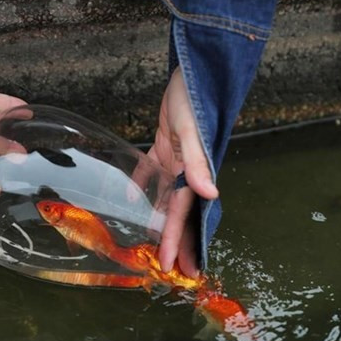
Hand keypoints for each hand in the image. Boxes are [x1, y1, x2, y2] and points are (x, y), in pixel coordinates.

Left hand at [137, 68, 217, 276]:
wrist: (191, 72)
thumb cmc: (193, 100)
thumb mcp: (192, 131)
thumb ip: (198, 163)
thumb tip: (210, 195)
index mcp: (193, 173)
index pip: (184, 216)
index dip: (178, 242)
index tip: (175, 268)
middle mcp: (185, 172)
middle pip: (178, 213)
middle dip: (174, 241)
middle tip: (169, 268)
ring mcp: (174, 160)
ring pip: (166, 197)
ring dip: (159, 219)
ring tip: (152, 242)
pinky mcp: (164, 146)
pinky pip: (152, 171)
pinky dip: (142, 185)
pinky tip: (129, 198)